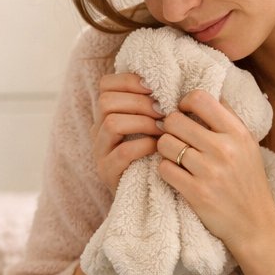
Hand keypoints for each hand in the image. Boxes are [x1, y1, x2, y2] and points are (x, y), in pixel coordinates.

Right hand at [91, 72, 162, 193]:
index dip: (129, 81)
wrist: (150, 194)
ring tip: (162, 128)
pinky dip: (143, 145)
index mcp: (107, 112)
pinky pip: (122, 151)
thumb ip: (156, 103)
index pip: (106, 84)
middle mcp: (98, 129)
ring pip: (111, 122)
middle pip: (106, 101)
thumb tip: (177, 81)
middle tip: (163, 111)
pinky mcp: (106, 172)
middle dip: (139, 102)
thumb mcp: (153, 123)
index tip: (154, 87)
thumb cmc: (157, 151)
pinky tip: (158, 147)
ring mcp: (100, 151)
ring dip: (142, 122)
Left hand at [155, 89, 274, 251]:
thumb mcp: (247, 144)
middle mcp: (224, 149)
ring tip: (176, 157)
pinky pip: (164, 168)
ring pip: (165, 144)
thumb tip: (202, 93)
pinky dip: (166, 170)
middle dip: (170, 128)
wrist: (255, 224)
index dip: (184, 103)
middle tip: (176, 138)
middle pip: (175, 120)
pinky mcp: (196, 192)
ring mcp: (209, 171)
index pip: (200, 98)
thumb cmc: (248, 181)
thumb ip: (227, 118)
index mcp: (238, 133)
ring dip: (166, 150)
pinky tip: (176, 173)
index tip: (184, 114)